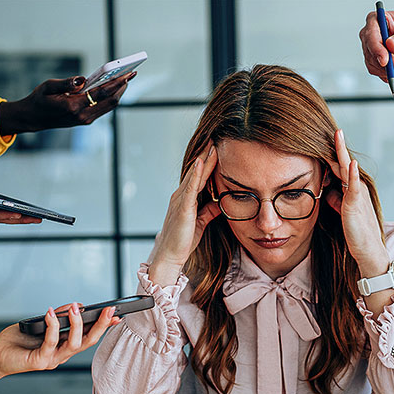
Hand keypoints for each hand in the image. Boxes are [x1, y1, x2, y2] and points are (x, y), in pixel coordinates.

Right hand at [0, 72, 134, 135]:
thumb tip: (82, 79)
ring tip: (125, 79)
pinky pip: (104, 108)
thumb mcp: (48, 86)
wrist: (34, 118)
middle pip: (111, 101)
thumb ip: (66, 82)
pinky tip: (115, 87)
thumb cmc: (40, 99)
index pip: (101, 93)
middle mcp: (83, 115)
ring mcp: (86, 120)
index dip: (116, 82)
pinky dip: (112, 97)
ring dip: (119, 92)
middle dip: (122, 87)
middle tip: (131, 74)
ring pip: (110, 106)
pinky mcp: (87, 120)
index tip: (126, 74)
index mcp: (73, 106)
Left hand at [0, 303, 120, 390]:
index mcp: (64, 346)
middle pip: (88, 341)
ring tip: (76, 308)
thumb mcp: (41, 323)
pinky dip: (53, 326)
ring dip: (77, 324)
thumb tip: (74, 306)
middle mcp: (61, 355)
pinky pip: (50, 343)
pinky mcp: (39, 361)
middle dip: (100, 325)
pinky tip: (51, 313)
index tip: (117, 315)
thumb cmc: (16, 342)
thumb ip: (58, 318)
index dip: (104, 327)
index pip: (89, 336)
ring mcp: (52, 359)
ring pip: (74, 344)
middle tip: (109, 310)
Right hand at [148, 145, 220, 286]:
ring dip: (204, 159)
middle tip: (216, 137)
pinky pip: (190, 187)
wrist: (171, 255)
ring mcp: (180, 200)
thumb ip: (210, 210)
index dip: (208, 161)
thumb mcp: (202, 221)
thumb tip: (221, 202)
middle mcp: (181, 195)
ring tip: (213, 144)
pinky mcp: (183, 208)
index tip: (218, 147)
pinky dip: (196, 174)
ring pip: (194, 175)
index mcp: (186, 198)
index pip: (199, 175)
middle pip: (196, 170)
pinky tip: (201, 162)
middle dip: (206, 154)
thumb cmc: (184, 240)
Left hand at [324, 130, 388, 300]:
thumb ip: (335, 198)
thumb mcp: (341, 210)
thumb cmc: (355, 232)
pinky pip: (354, 187)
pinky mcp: (355, 205)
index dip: (333, 154)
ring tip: (339, 136)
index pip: (340, 168)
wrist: (367, 250)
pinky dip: (353, 174)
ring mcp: (356, 196)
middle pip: (344, 163)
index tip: (326, 139)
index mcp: (351, 190)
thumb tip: (327, 190)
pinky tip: (351, 163)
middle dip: (339, 147)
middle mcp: (355, 189)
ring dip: (343, 153)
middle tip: (334, 129)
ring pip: (348, 170)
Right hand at [359, 10, 393, 84]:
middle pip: (370, 54)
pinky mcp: (382, 66)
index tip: (385, 60)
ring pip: (376, 67)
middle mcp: (374, 37)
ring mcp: (376, 52)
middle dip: (386, 66)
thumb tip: (390, 45)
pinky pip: (384, 76)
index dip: (376, 49)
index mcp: (378, 20)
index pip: (370, 35)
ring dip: (393, 73)